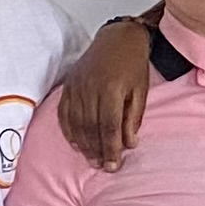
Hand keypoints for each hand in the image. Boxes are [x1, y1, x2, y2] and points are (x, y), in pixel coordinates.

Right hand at [55, 19, 155, 167]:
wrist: (117, 38)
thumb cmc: (133, 65)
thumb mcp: (140, 92)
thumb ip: (133, 119)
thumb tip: (128, 145)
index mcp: (110, 90)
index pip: (108, 126)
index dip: (110, 149)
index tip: (113, 165)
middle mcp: (89, 89)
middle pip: (90, 127)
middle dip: (96, 150)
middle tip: (102, 167)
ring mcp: (76, 87)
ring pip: (76, 122)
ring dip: (83, 144)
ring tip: (91, 159)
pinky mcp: (68, 85)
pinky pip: (64, 112)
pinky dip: (69, 130)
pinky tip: (76, 143)